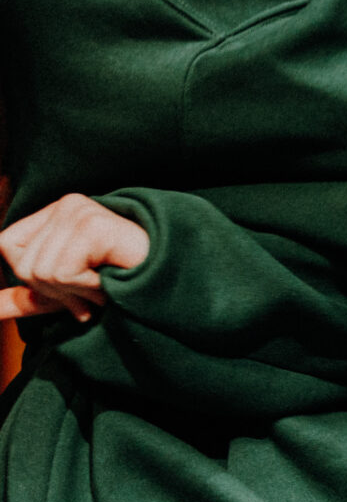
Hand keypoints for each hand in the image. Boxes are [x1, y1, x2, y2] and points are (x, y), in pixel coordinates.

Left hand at [0, 193, 149, 322]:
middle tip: (92, 292)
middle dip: (57, 291)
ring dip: (75, 293)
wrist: (175, 280)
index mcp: (57, 212)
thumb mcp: (66, 291)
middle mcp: (67, 204)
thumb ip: (27, 296)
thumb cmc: (124, 283)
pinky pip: (62, 272)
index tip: (71, 286)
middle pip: (22, 264)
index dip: (31, 276)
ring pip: (40, 271)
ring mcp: (80, 212)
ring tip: (105, 287)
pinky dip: (85, 288)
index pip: (6, 244)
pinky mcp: (93, 225)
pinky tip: (111, 282)